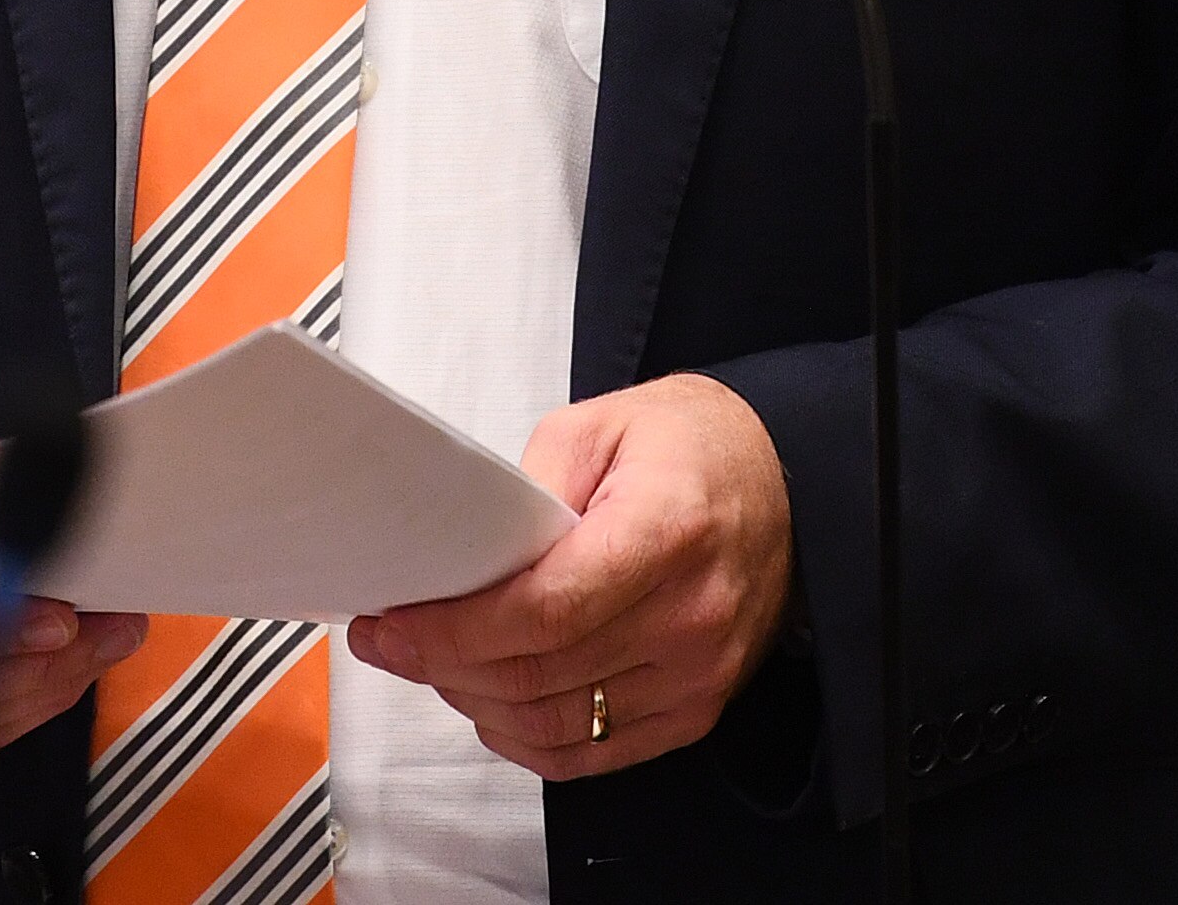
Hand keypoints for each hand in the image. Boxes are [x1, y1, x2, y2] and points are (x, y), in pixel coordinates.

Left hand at [348, 373, 794, 778]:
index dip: (454, 630)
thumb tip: (463, 557)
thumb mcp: (600, 424)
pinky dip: (526, 739)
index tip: (393, 623)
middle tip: (390, 641)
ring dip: (477, 704)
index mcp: (668, 531)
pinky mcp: (696, 710)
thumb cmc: (692, 448)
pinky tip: (490, 703)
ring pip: (555, 726)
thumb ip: (529, 488)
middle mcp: (692, 615)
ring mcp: (699, 674)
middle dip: (444, 666)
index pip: (542, 612)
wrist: (788, 485)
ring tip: (435, 665)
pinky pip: (591, 753)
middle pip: (539, 675)